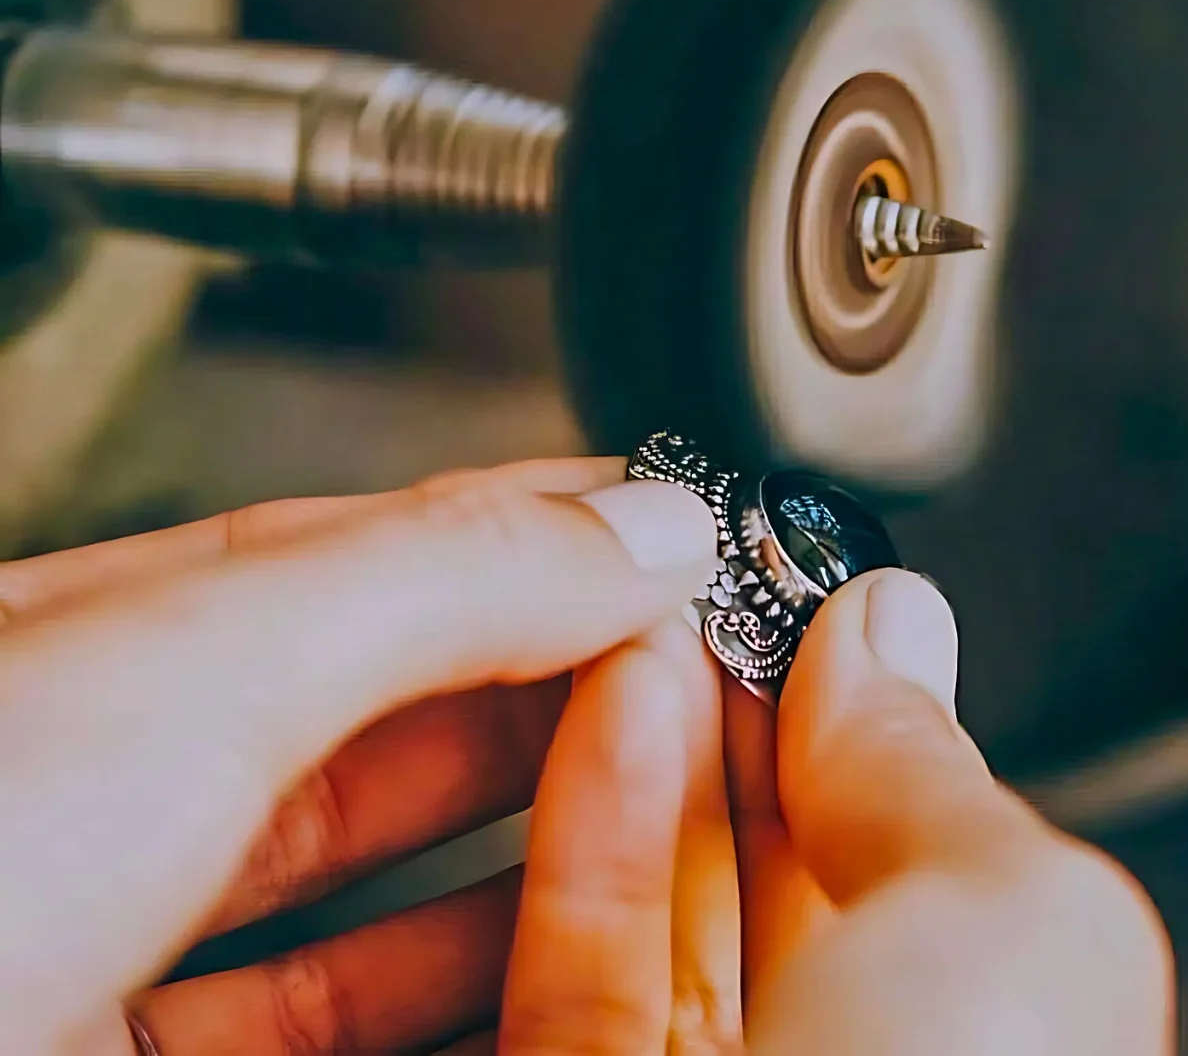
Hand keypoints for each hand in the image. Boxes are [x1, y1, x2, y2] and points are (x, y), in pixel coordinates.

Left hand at [0, 458, 717, 1053]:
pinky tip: (564, 962)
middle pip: (412, 704)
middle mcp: (134, 775)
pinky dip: (482, 985)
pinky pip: (363, 1016)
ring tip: (681, 789)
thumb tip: (638, 518)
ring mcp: (141, 941)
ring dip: (550, 832)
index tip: (679, 532)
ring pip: (398, 874)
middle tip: (715, 660)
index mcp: (135, 635)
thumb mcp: (202, 663)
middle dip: (576, 672)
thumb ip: (437, 578)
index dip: (550, 527)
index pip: (394, 546)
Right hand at [498, 569, 1174, 1054]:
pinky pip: (590, 945)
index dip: (850, 688)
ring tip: (640, 609)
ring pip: (677, 882)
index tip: (789, 575)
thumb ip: (935, 770)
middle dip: (740, 694)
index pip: (912, 822)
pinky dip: (594, 811)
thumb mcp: (1012, 929)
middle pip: (784, 843)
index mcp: (989, 1023)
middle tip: (699, 572)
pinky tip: (609, 702)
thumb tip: (887, 621)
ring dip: (656, 728)